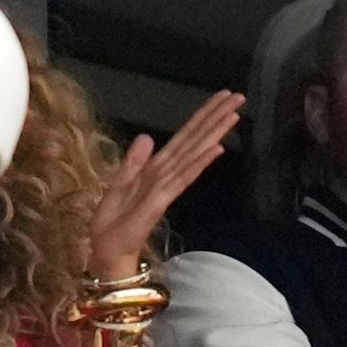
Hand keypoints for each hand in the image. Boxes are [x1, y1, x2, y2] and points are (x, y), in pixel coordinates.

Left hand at [87, 89, 243, 275]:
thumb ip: (135, 160)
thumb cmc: (114, 220)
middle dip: (216, 117)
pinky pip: (181, 177)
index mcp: (156, 168)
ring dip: (213, 134)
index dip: (202, 116)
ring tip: (234, 114)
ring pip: (193, 154)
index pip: (184, 137)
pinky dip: (198, 163)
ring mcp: (166, 186)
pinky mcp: (160, 200)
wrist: (107, 250)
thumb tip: (148, 136)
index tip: (221, 96)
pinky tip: (215, 149)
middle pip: (195, 140)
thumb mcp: (119, 182)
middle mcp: (167, 173)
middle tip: (239, 96)